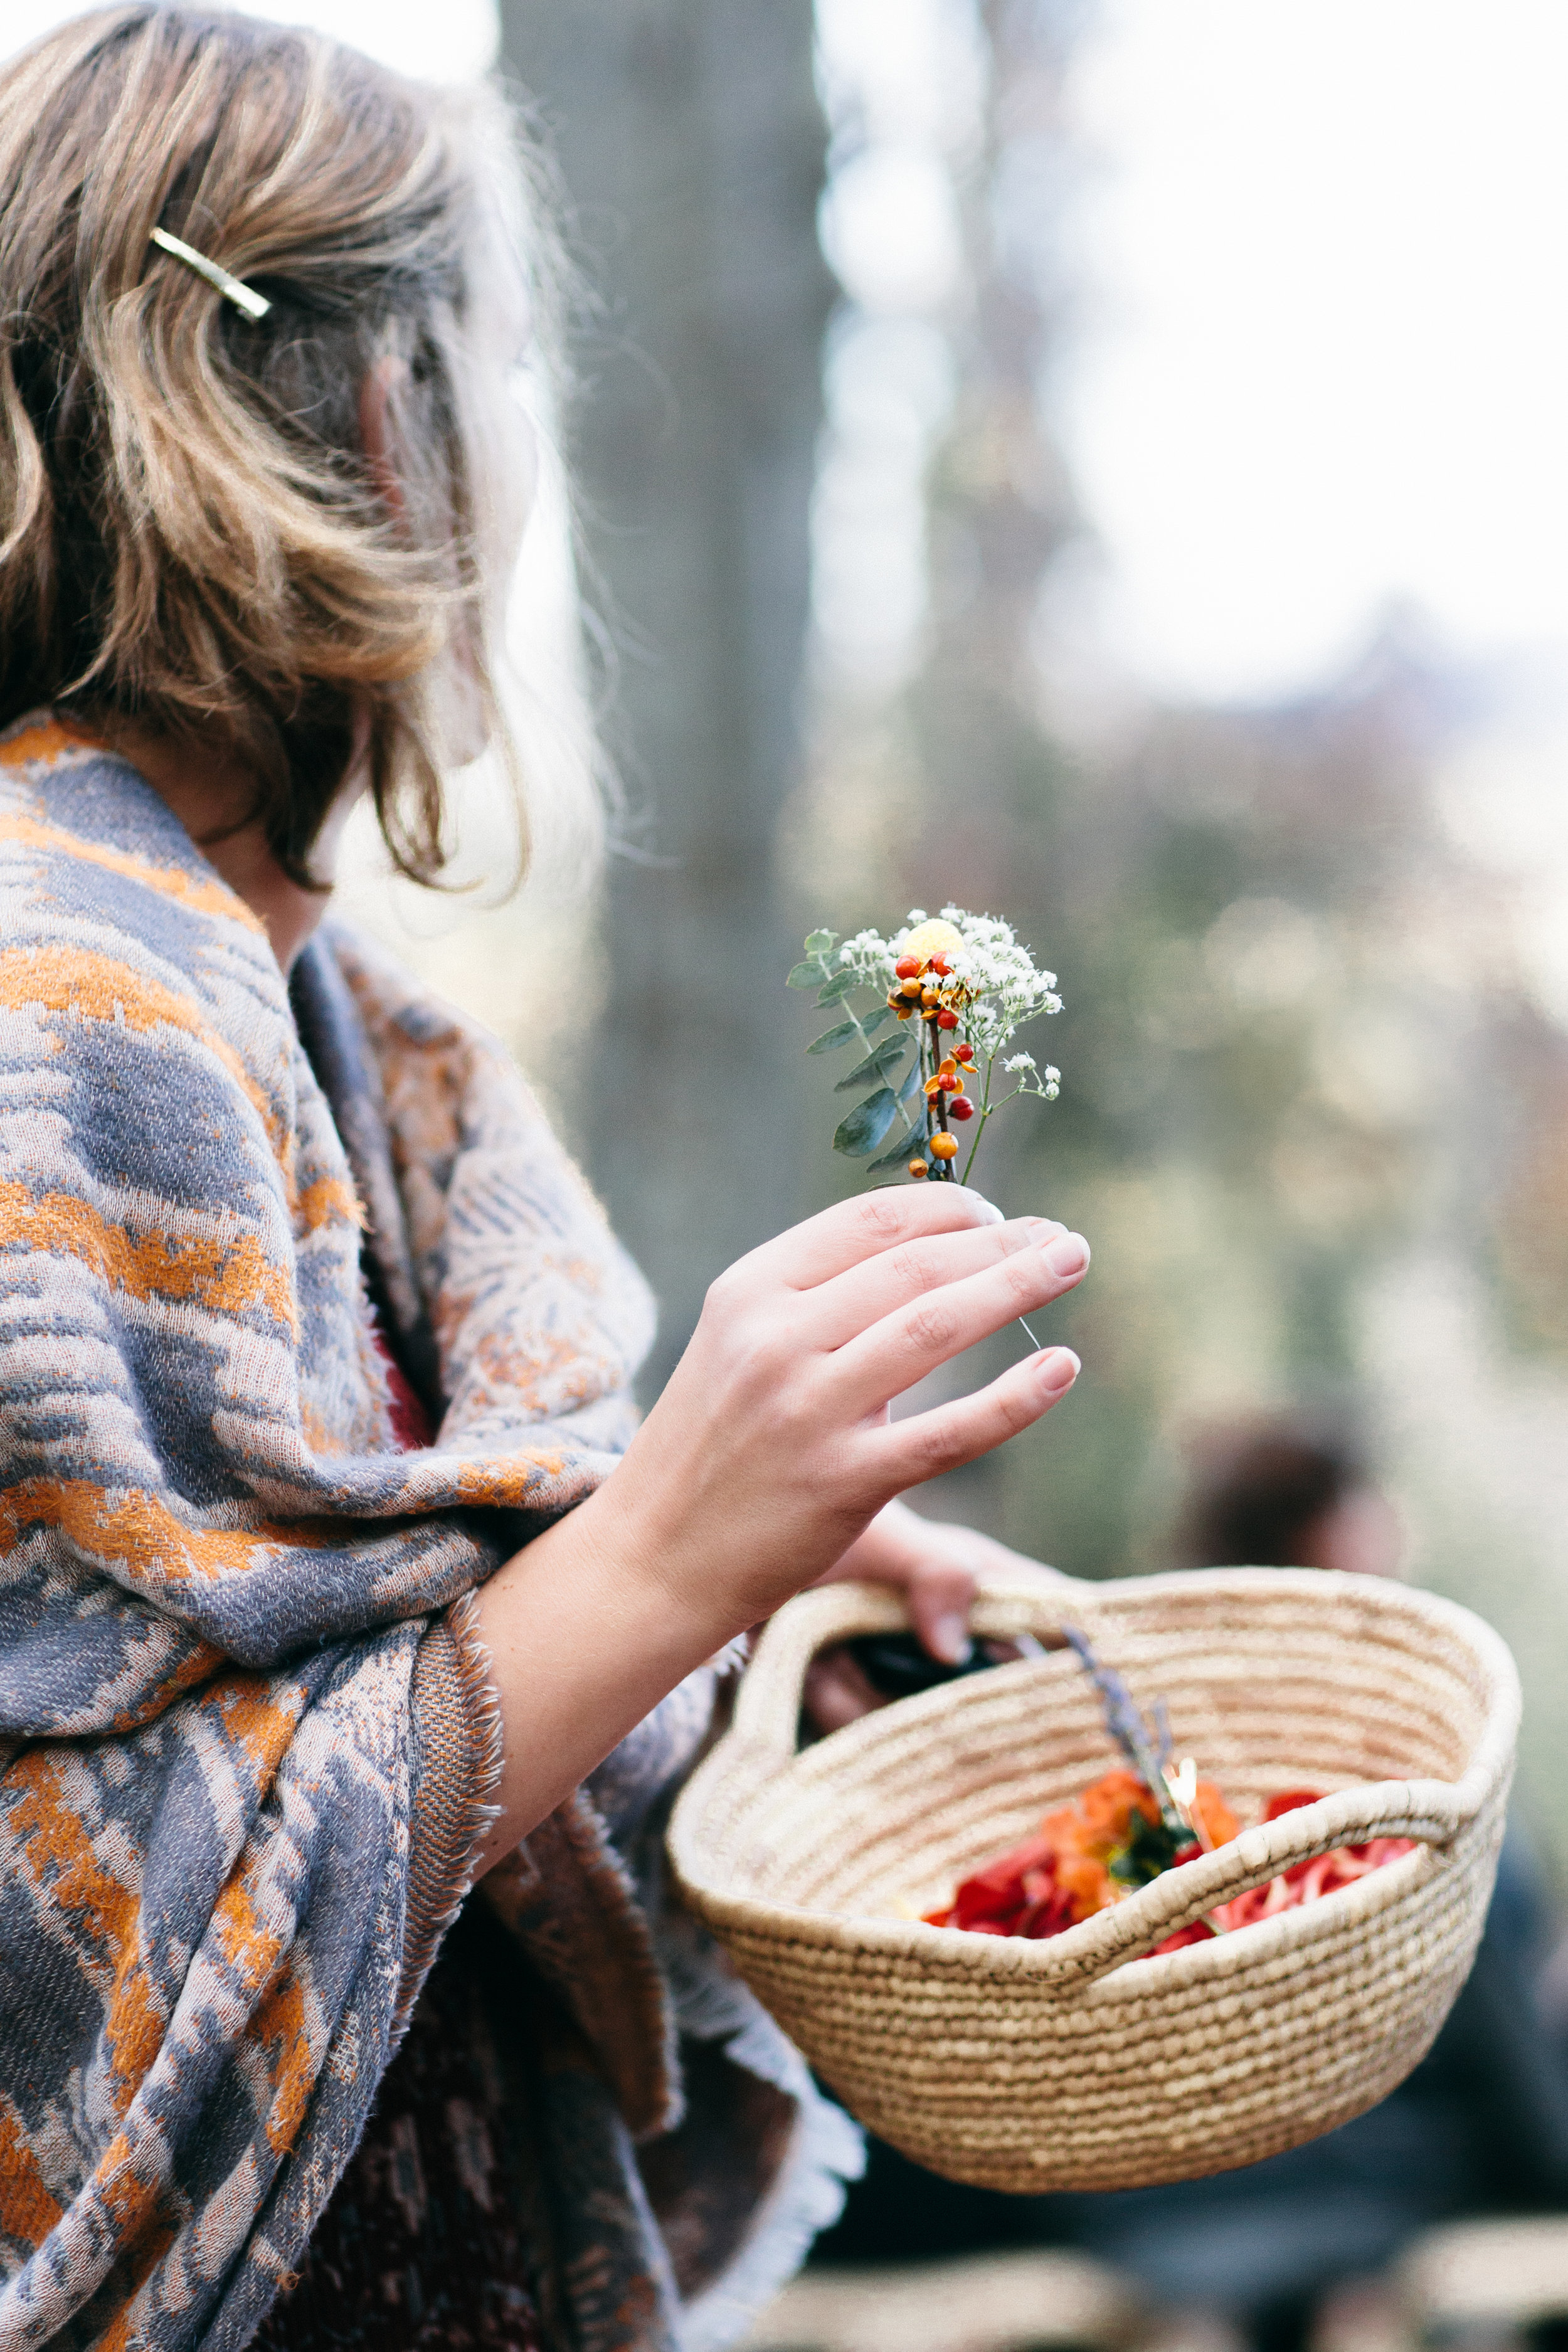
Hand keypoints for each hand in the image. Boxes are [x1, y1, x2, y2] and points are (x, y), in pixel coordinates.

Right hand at [471, 1186, 1086, 1863]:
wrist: (653, 1557)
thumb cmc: (713, 1446)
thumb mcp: (740, 1344)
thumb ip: (820, 1299)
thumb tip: (933, 1254)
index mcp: (750, 1289)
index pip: (869, 1221)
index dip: (949, 1207)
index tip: (999, 1212)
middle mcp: (776, 1338)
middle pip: (914, 1266)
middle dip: (1001, 1242)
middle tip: (1061, 1238)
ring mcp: (809, 1410)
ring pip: (936, 1326)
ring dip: (1016, 1286)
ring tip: (1070, 1264)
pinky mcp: (843, 1483)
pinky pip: (950, 1432)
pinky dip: (1014, 1397)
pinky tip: (1060, 1367)